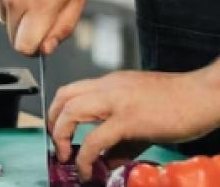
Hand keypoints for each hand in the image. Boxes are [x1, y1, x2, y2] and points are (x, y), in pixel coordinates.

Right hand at [0, 0, 85, 55]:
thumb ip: (63, 27)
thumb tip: (45, 49)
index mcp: (42, 4)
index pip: (25, 47)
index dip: (34, 47)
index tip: (41, 39)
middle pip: (13, 38)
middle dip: (27, 30)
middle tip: (40, 6)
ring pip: (4, 21)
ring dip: (16, 13)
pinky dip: (4, 0)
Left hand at [49, 66, 219, 180]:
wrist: (203, 95)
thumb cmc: (179, 103)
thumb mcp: (143, 117)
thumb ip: (124, 140)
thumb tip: (108, 161)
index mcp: (111, 84)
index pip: (72, 89)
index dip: (57, 110)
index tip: (57, 130)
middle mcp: (108, 87)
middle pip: (64, 96)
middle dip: (52, 121)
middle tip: (56, 144)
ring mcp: (117, 101)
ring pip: (72, 111)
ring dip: (61, 135)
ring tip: (65, 157)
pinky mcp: (128, 120)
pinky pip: (95, 138)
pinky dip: (85, 157)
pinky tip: (88, 170)